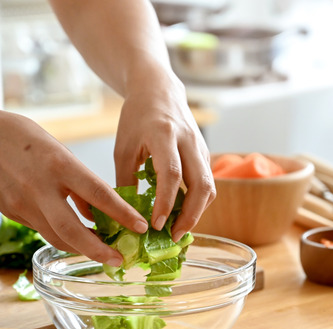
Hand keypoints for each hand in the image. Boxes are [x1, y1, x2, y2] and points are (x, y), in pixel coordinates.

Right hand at [0, 109, 148, 265]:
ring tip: (102, 253)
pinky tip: (73, 237)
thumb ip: (77, 181)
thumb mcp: (58, 149)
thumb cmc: (22, 137)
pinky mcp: (11, 213)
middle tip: (119, 260)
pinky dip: (60, 236)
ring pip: (56, 237)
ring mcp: (22, 204)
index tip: (141, 227)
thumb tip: (95, 211)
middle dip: (99, 250)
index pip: (98, 194)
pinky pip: (41, 230)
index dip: (122, 214)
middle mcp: (40, 187)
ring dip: (80, 248)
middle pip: (73, 230)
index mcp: (59, 164)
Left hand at [113, 79, 215, 241]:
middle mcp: (188, 140)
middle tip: (173, 236)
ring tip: (177, 229)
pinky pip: (206, 182)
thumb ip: (126, 180)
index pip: (171, 174)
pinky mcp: (204, 153)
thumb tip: (129, 216)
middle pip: (201, 184)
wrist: (158, 90)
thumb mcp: (123, 148)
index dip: (166, 202)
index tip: (156, 225)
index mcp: (164, 134)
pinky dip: (197, 202)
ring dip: (196, 212)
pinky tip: (182, 214)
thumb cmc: (136, 117)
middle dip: (190, 215)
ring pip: (209, 186)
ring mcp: (200, 147)